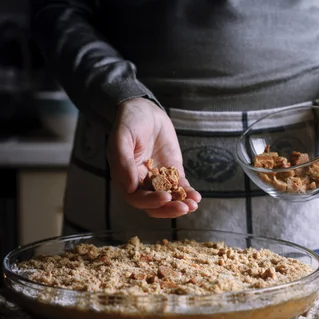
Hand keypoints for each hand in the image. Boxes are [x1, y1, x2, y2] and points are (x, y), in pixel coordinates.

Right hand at [106, 98, 200, 217]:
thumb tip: (130, 188)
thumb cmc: (128, 122)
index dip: (150, 202)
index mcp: (125, 178)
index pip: (136, 198)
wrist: (144, 109)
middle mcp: (141, 182)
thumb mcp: (122, 137)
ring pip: (169, 198)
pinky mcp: (172, 171)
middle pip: (154, 204)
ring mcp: (158, 178)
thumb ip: (123, 161)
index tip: (164, 198)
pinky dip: (188, 193)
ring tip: (193, 204)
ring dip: (181, 204)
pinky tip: (196, 197)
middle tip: (183, 207)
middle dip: (168, 208)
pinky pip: (180, 186)